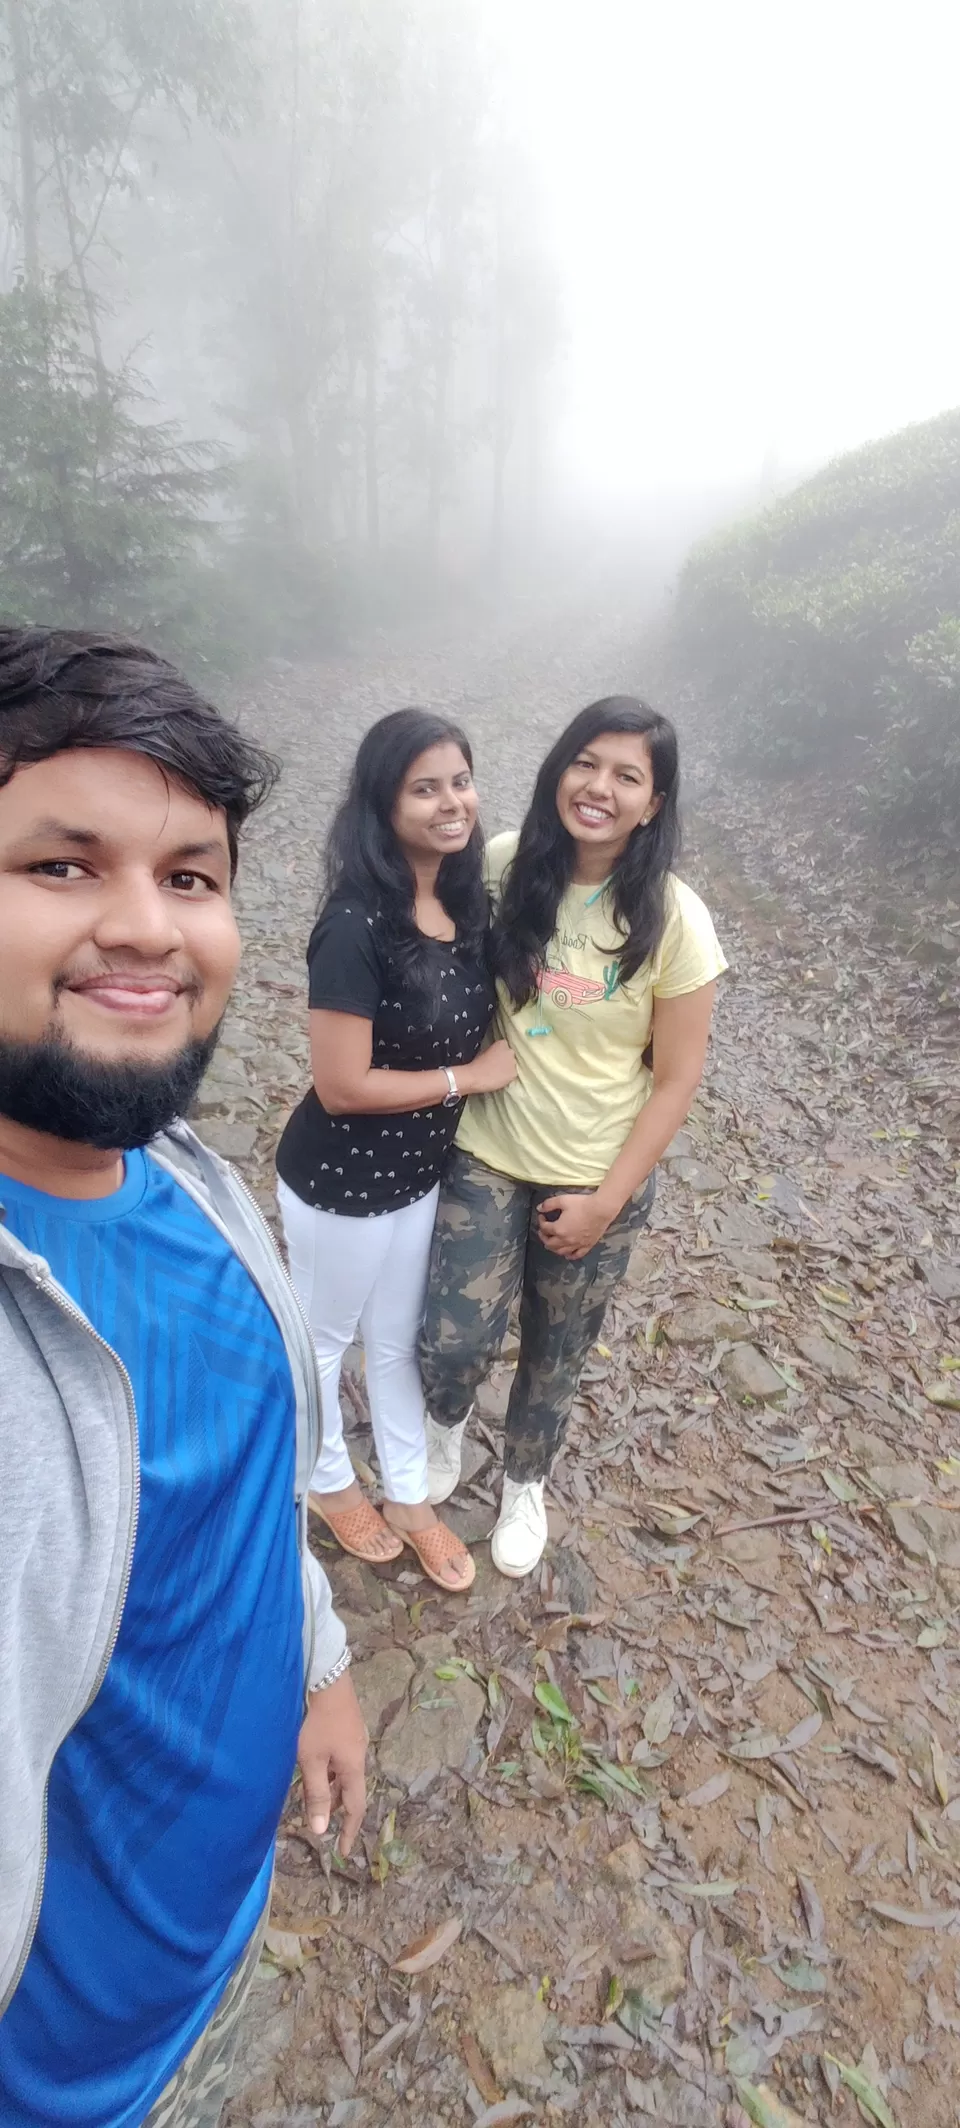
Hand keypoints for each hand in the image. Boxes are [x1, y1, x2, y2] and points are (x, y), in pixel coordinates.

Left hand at [297, 1670, 367, 1856]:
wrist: (329, 1681)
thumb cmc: (317, 1724)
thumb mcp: (312, 1761)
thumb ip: (316, 1794)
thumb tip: (321, 1829)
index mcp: (354, 1768)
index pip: (355, 1808)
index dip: (349, 1831)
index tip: (342, 1852)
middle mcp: (358, 1757)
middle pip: (350, 1791)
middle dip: (335, 1809)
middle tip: (319, 1822)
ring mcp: (354, 1742)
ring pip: (343, 1775)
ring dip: (329, 1790)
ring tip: (309, 1797)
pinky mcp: (346, 1731)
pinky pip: (340, 1761)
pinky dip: (328, 1773)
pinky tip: (313, 1769)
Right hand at [458, 1039, 516, 1095]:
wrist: (475, 1077)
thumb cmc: (476, 1064)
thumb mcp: (484, 1051)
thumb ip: (493, 1050)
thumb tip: (496, 1054)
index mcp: (502, 1043)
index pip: (504, 1046)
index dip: (499, 1052)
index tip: (495, 1057)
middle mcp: (510, 1051)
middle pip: (510, 1055)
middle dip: (505, 1059)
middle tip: (496, 1066)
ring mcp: (513, 1063)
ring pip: (512, 1065)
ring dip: (507, 1068)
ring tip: (497, 1073)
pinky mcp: (514, 1073)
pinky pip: (512, 1074)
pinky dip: (508, 1077)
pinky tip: (499, 1079)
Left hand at [536, 1191, 616, 1259]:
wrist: (601, 1209)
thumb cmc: (582, 1204)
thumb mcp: (563, 1200)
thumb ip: (549, 1204)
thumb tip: (539, 1208)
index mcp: (558, 1229)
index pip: (544, 1228)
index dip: (541, 1221)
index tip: (542, 1216)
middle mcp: (566, 1240)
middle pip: (550, 1244)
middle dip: (544, 1237)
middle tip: (544, 1231)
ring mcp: (577, 1244)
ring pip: (561, 1252)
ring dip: (554, 1248)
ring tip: (553, 1242)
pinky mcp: (587, 1246)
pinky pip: (576, 1255)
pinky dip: (570, 1255)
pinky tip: (567, 1254)